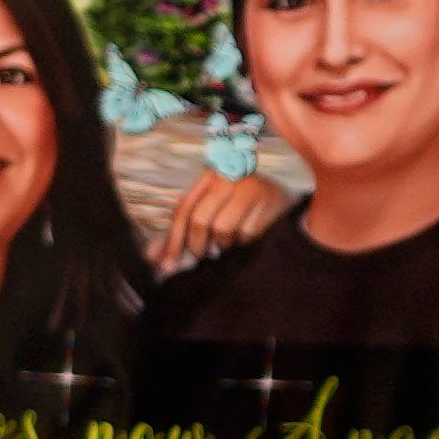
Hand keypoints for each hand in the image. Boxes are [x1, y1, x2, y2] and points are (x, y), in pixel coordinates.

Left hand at [149, 167, 288, 271]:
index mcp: (208, 175)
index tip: (166, 263)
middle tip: (203, 254)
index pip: (183, 209)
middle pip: (199, 220)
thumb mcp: (209, 209)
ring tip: (230, 240)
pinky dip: (244, 242)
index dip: (173, 239)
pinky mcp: (270, 202)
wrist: (286, 194)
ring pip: (223, 230)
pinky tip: (249, 234)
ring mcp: (250, 188)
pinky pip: (247, 235)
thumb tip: (152, 257)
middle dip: (197, 244)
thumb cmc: (240, 205)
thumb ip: (182, 230)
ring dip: (224, 244)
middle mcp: (227, 178)